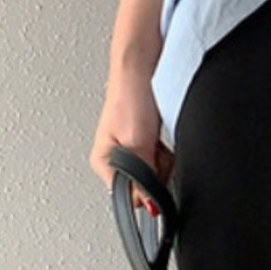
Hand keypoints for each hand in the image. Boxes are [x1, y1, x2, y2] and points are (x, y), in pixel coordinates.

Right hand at [88, 61, 172, 216]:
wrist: (144, 63)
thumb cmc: (131, 94)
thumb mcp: (136, 142)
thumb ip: (142, 177)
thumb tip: (147, 206)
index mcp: (103, 162)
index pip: (129, 196)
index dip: (147, 189)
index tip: (156, 175)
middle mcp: (115, 158)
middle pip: (144, 185)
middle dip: (158, 172)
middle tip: (155, 149)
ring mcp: (131, 147)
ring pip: (156, 172)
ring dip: (163, 159)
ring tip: (156, 137)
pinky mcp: (146, 138)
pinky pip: (162, 157)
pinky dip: (167, 149)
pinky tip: (162, 135)